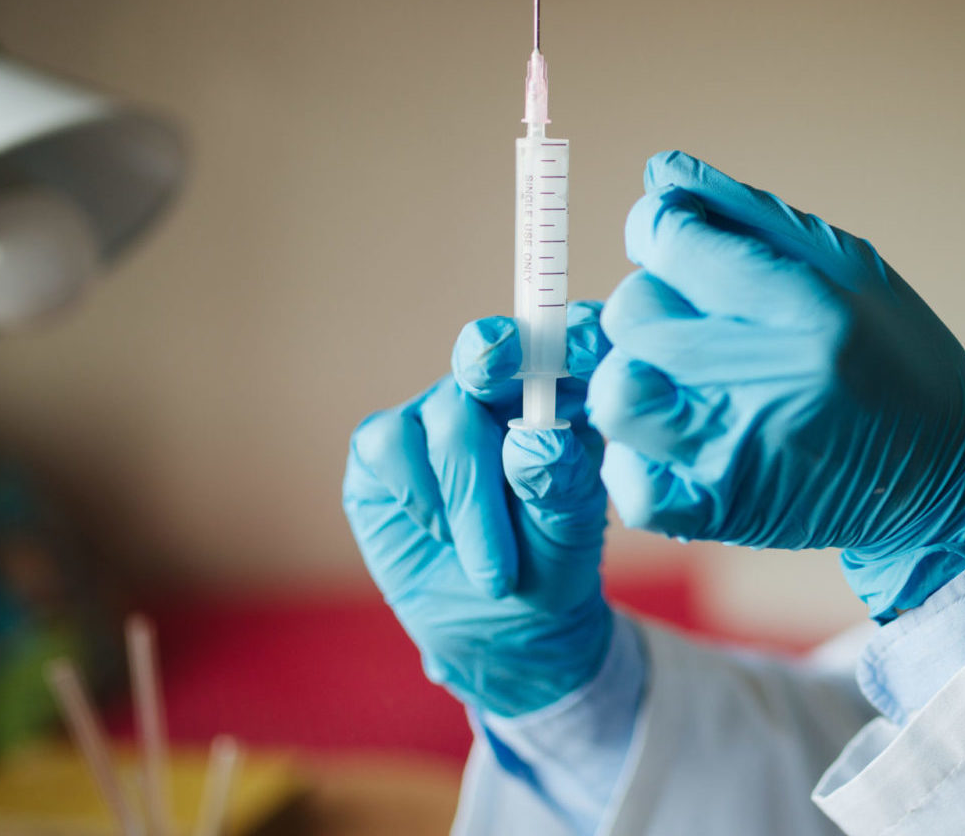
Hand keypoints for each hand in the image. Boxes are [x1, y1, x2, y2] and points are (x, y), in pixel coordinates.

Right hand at [343, 306, 613, 715]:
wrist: (497, 630)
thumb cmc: (549, 564)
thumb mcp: (571, 532)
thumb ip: (561, 483)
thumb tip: (533, 440)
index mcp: (562, 395)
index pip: (569, 340)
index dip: (571, 333)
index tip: (580, 350)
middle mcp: (498, 392)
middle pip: (491, 349)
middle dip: (495, 357)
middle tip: (496, 375)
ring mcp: (438, 414)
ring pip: (447, 412)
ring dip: (471, 497)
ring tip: (496, 571)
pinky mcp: (383, 447)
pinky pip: (390, 443)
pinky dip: (420, 494)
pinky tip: (443, 535)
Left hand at [586, 152, 964, 619]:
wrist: (946, 479)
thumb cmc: (899, 359)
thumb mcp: (852, 266)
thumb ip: (750, 214)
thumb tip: (659, 172)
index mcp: (810, 310)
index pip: (671, 242)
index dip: (662, 229)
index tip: (682, 243)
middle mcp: (770, 382)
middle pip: (633, 312)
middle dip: (655, 302)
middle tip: (699, 319)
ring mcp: (740, 455)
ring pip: (616, 392)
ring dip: (634, 374)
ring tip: (678, 376)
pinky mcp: (722, 514)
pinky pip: (627, 480)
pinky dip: (634, 453)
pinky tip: (678, 435)